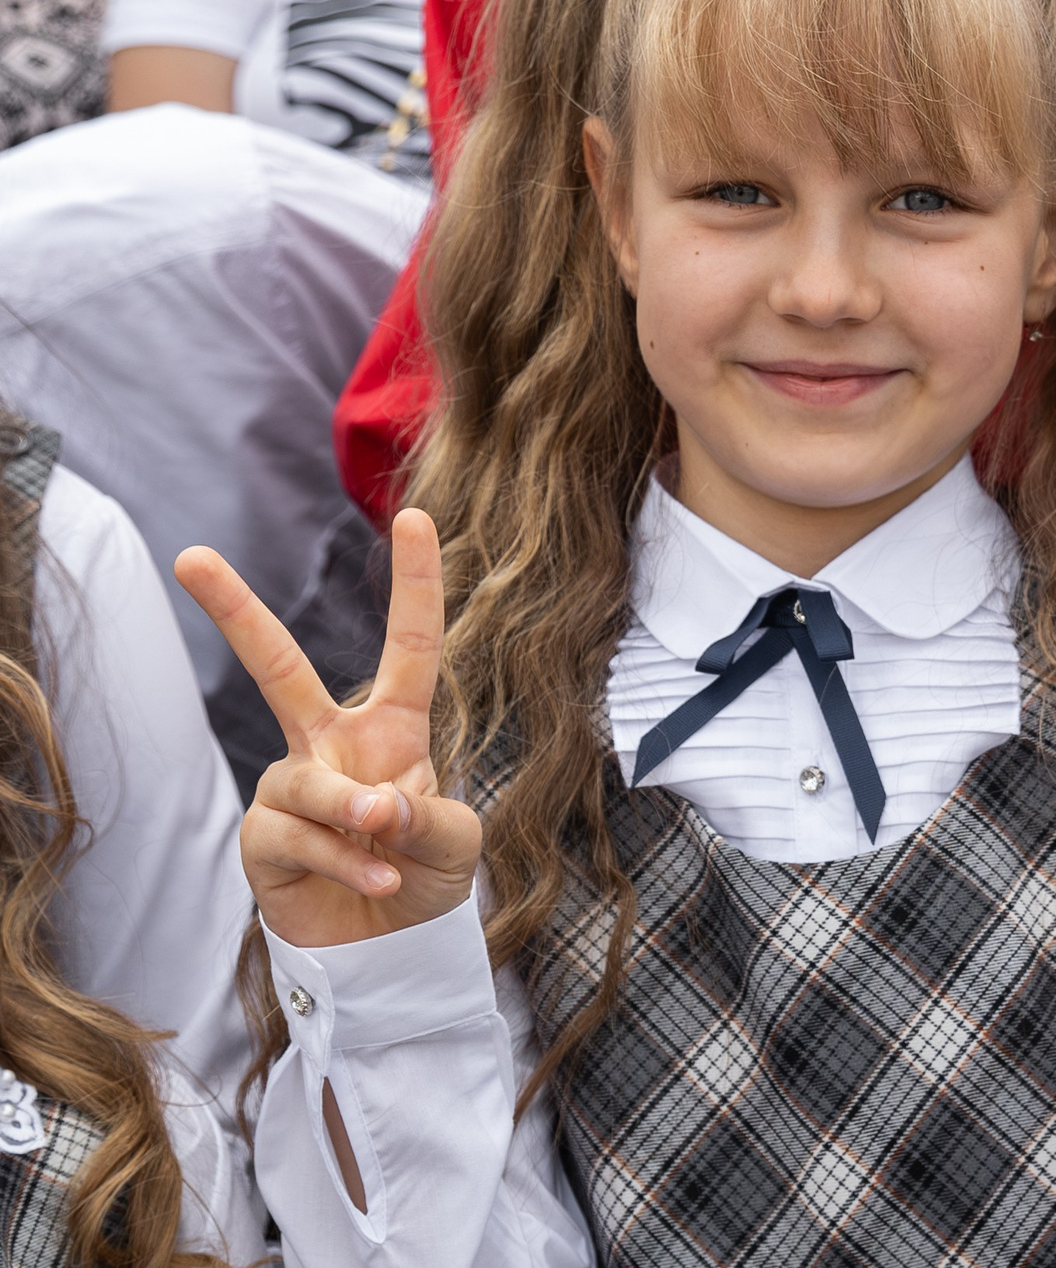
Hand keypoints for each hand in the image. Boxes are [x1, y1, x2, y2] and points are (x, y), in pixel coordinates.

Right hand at [177, 508, 480, 950]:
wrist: (392, 946)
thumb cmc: (424, 873)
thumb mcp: (455, 841)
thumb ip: (429, 816)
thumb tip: (376, 805)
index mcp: (393, 724)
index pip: (410, 644)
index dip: (415, 583)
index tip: (417, 516)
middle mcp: (333, 742)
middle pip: (279, 668)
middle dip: (235, 612)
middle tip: (192, 557)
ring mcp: (293, 785)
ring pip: (314, 783)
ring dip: (358, 817)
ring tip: (388, 842)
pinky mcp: (264, 835)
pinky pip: (301, 835)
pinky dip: (347, 860)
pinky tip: (377, 881)